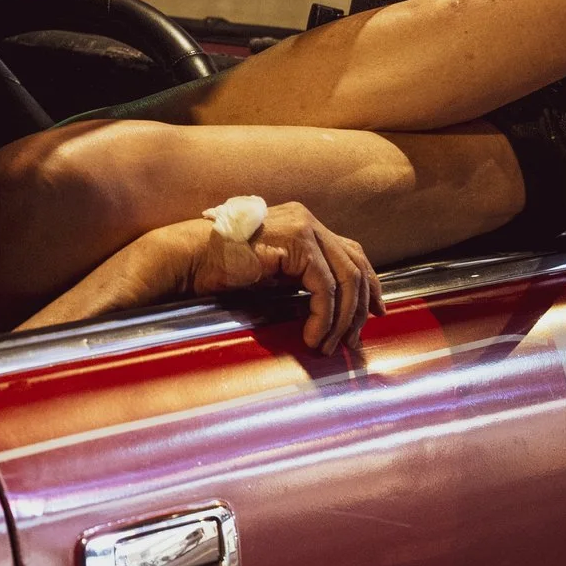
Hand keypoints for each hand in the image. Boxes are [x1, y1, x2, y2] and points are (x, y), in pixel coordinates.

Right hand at [181, 201, 382, 354]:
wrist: (190, 259)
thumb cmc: (222, 269)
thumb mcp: (272, 274)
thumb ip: (300, 278)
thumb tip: (329, 306)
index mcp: (304, 224)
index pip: (352, 253)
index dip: (370, 284)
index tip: (375, 312)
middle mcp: (308, 221)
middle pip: (356, 264)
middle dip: (361, 306)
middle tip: (354, 339)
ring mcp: (304, 228)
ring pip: (347, 278)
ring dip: (343, 318)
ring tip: (329, 344)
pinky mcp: (296, 245)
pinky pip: (325, 288)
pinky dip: (324, 317)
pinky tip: (313, 336)